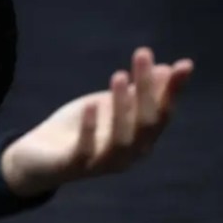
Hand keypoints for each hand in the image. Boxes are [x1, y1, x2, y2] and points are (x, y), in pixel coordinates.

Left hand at [1, 48, 193, 196]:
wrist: (38, 158)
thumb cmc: (80, 130)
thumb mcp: (109, 106)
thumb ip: (137, 93)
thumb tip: (166, 67)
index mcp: (140, 139)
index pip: (163, 114)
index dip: (174, 91)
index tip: (184, 65)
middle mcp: (129, 155)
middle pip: (146, 123)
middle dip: (148, 89)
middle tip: (143, 55)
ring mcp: (102, 163)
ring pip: (122, 139)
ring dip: (122, 106)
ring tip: (119, 75)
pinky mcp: (74, 166)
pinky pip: (85, 151)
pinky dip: (90, 128)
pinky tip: (90, 104)